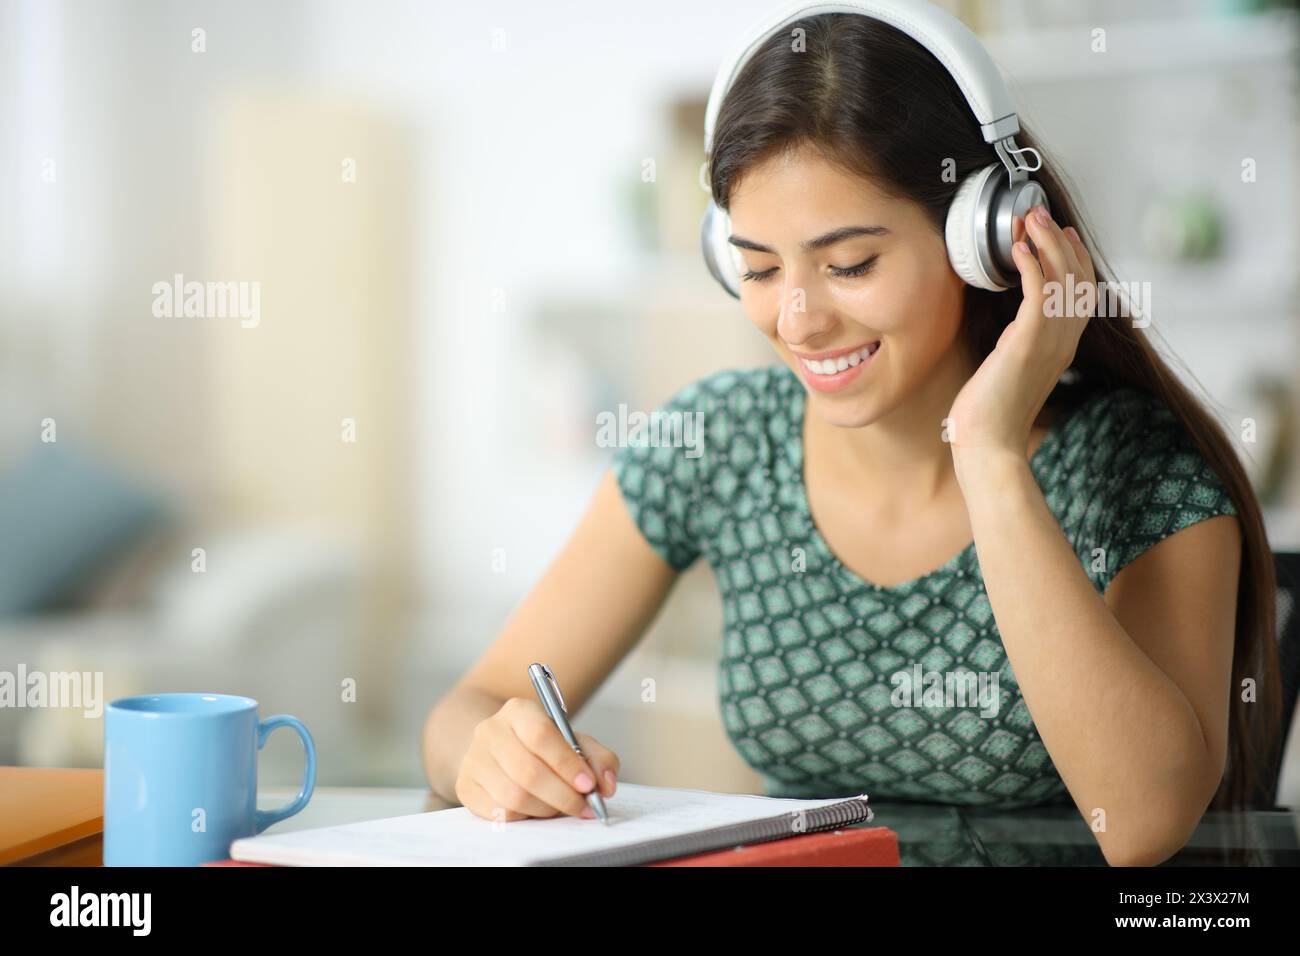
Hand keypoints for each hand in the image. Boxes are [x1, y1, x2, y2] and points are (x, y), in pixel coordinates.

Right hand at [454, 697, 618, 821]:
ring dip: (545, 809)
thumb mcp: (573, 742)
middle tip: (583, 807)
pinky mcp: (466, 787)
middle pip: (528, 771)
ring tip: (560, 808)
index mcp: (518, 711)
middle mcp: (490, 731)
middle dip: (562, 795)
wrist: (500, 749)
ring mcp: (474, 759)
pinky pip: (498, 812)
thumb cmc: (543, 747)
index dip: (567, 764)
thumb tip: (606, 785)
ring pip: (513, 796)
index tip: (589, 785)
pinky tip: (536, 810)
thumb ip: (597, 759)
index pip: (541, 735)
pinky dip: (524, 818)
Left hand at [947, 204, 1096, 483]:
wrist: (987, 445)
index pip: (1081, 291)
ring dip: (1046, 243)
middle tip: (1039, 212)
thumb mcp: (1012, 369)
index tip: (1061, 232)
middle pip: (1077, 277)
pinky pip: (1038, 294)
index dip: (1074, 258)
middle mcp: (1064, 341)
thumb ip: (1020, 345)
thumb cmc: (991, 413)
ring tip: (1029, 219)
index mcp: (1063, 346)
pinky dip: (1031, 266)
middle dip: (1059, 240)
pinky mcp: (1028, 343)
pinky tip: (1018, 249)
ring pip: (1061, 279)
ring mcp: (1051, 342)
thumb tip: (1013, 330)